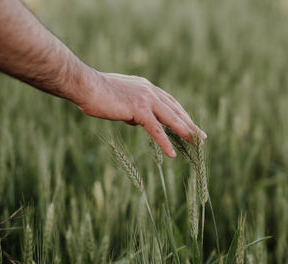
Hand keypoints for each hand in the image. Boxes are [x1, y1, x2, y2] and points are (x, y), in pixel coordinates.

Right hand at [77, 71, 206, 157]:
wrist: (85, 86)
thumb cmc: (97, 93)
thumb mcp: (120, 100)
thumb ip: (131, 108)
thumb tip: (135, 119)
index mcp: (146, 87)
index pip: (169, 102)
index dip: (181, 114)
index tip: (190, 124)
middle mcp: (150, 91)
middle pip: (176, 110)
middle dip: (190, 124)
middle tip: (202, 136)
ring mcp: (146, 99)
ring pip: (171, 119)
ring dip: (186, 132)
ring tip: (197, 144)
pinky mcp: (138, 109)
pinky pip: (156, 129)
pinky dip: (165, 142)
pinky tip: (173, 153)